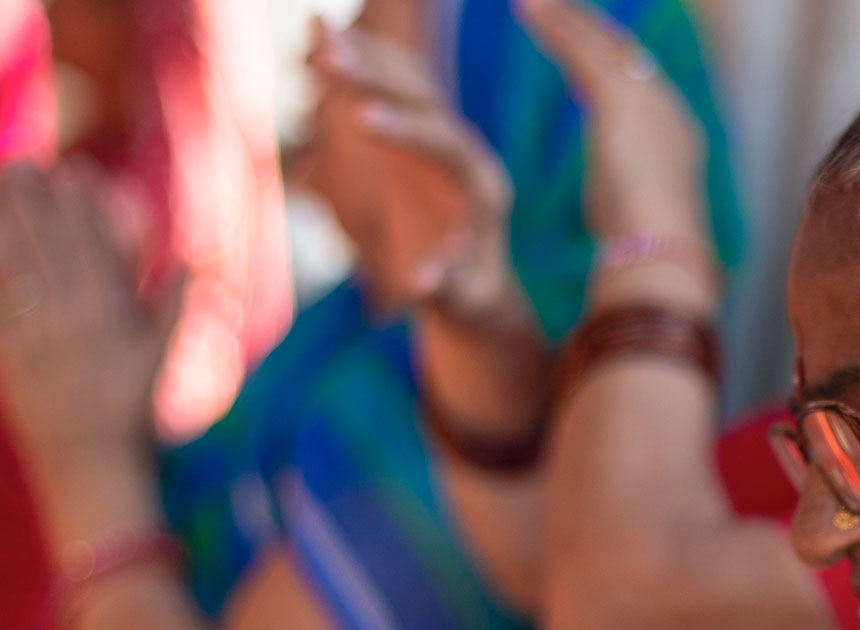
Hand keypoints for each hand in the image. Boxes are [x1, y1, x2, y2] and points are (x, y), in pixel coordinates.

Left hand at [0, 163, 175, 489]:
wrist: (89, 456)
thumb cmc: (130, 407)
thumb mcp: (160, 358)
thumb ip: (174, 307)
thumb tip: (193, 263)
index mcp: (108, 316)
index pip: (90, 248)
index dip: (78, 208)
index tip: (70, 175)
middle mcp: (68, 318)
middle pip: (47, 246)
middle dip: (33, 201)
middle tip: (23, 166)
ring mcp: (32, 331)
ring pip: (14, 262)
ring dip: (5, 220)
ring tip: (2, 185)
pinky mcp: (6, 348)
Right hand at [306, 20, 517, 329]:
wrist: (480, 288)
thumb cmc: (471, 302)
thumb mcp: (465, 304)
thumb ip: (448, 290)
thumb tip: (424, 280)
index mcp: (484, 191)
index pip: (449, 146)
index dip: (407, 129)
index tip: (362, 118)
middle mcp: (470, 154)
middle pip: (427, 99)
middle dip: (377, 75)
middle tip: (326, 54)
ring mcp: (449, 139)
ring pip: (410, 82)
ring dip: (365, 56)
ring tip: (316, 36)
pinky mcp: (426, 135)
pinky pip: (394, 87)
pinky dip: (361, 62)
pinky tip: (321, 42)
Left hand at [516, 0, 708, 243]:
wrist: (662, 251)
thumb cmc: (647, 254)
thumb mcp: (634, 223)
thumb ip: (621, 204)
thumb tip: (609, 222)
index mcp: (679, 141)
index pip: (644, 89)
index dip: (615, 68)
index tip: (587, 58)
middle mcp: (667, 110)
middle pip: (625, 56)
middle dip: (592, 31)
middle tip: (557, 12)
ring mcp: (646, 99)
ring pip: (601, 44)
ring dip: (567, 19)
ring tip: (533, 3)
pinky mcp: (617, 96)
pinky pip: (579, 49)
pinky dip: (553, 25)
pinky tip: (525, 8)